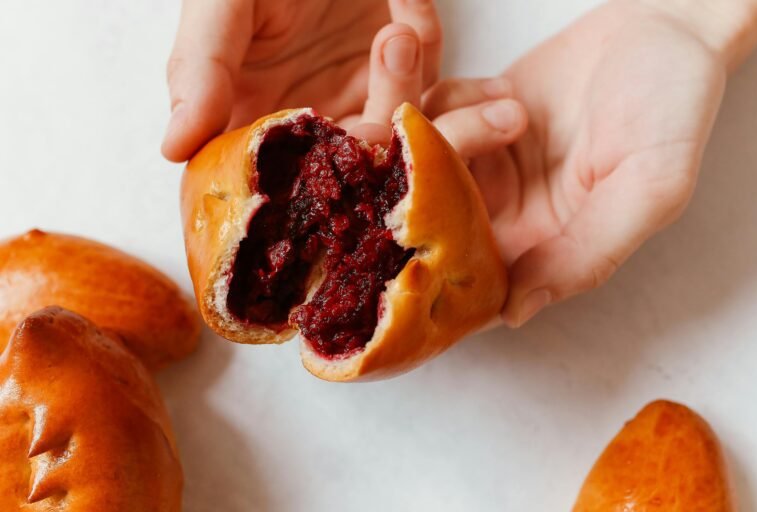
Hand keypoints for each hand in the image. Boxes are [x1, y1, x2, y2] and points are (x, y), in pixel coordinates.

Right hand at [162, 0, 441, 161]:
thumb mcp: (221, 2)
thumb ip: (200, 69)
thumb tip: (173, 147)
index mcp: (251, 114)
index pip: (270, 174)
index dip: (297, 178)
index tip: (321, 145)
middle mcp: (308, 119)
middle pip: (345, 166)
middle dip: (370, 136)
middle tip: (374, 101)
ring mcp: (360, 99)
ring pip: (397, 136)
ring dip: (403, 84)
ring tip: (397, 31)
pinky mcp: (406, 73)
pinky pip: (430, 84)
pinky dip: (423, 39)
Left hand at [427, 0, 756, 326]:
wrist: (664, 31)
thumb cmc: (671, 112)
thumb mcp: (648, 190)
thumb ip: (585, 254)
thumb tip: (515, 313)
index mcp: (542, 247)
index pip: (475, 284)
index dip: (440, 272)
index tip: (425, 246)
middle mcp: (507, 212)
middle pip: (432, 225)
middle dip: (425, 195)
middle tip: (452, 158)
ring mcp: (487, 164)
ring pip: (422, 169)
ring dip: (448, 134)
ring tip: (511, 111)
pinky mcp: (476, 118)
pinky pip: (431, 118)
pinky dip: (451, 100)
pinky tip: (502, 89)